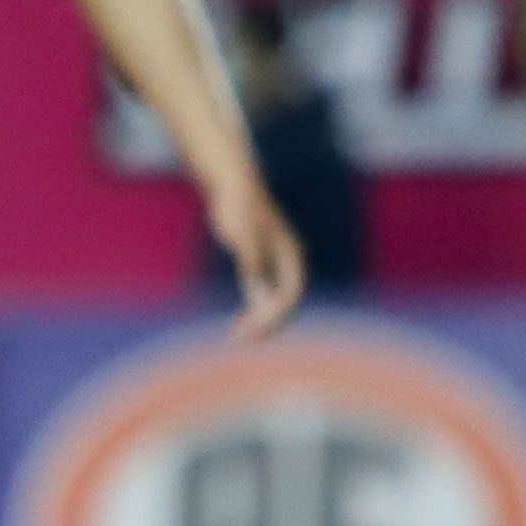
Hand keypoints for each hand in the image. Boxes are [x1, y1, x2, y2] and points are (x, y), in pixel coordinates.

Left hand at [211, 179, 306, 338]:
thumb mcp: (243, 234)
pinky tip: (239, 325)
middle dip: (267, 324)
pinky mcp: (257, 266)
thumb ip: (250, 257)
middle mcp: (286, 264)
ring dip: (260, 322)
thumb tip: (253, 277)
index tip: (256, 328)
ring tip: (238, 337)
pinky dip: (253, 312)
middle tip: (242, 338)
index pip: (292, 294)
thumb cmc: (240, 207)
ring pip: (274, 303)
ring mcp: (273, 266)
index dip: (277, 314)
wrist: (233, 187)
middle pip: (284, 303)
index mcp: (291, 256)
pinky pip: (261, 297)